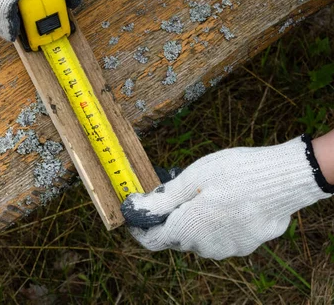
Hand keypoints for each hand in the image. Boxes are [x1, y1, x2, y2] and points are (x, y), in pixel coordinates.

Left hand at [121, 136, 332, 259]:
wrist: (285, 179)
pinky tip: (226, 200)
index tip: (136, 212)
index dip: (140, 228)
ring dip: (194, 219)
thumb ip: (163, 198)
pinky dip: (217, 221)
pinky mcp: (247, 244)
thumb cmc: (235, 174)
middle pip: (176, 236)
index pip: (151, 241)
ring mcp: (229, 249)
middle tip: (175, 190)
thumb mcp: (192, 177)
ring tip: (203, 192)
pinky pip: (222, 235)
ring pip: (200, 237)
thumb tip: (138, 207)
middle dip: (170, 217)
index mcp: (187, 230)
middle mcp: (206, 247)